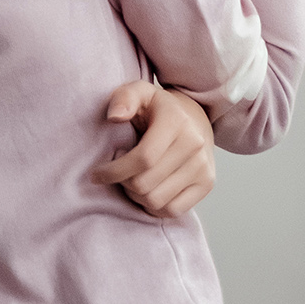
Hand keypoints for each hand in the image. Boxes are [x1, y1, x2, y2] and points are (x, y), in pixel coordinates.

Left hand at [90, 80, 215, 217]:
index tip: (97, 173)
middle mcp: (194, 144)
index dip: (115, 171)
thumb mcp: (138, 93)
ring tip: (131, 180)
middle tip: (116, 174)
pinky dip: (153, 207)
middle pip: (146, 183)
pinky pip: (173, 210)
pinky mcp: (207, 183)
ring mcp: (203, 166)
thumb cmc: (156, 108)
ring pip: (156, 201)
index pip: (143, 158)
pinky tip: (147, 191)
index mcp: (176, 121)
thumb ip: (123, 98)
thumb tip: (114, 116)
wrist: (194, 118)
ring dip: (135, 196)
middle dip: (122, 183)